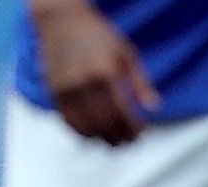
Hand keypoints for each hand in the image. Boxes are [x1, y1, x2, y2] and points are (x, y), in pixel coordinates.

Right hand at [33, 0, 159, 145]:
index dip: (131, 127)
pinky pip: (68, 122)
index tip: (140, 133)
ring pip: (84, 127)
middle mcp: (83, 85)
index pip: (121, 111)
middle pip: (103, 123)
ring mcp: (66, 91)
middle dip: (117, 136)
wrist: (61, 23)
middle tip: (128, 143)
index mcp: (105, 73)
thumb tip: (154, 108)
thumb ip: (140, 83)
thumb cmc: (97, 35)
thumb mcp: (126, 54)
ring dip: (100, 138)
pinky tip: (93, 134)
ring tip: (112, 142)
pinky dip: (81, 132)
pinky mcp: (53, 94)